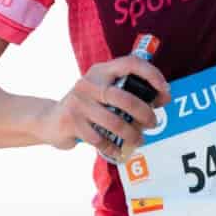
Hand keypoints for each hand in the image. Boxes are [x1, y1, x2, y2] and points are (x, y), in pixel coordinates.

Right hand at [45, 54, 169, 160]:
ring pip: (114, 122)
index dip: (152, 75)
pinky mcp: (71, 121)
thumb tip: (163, 97)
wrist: (50, 119)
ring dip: (132, 134)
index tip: (165, 91)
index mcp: (102, 71)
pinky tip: (119, 152)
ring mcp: (79, 102)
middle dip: (144, 114)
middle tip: (153, 123)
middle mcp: (89, 83)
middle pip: (125, 98)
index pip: (131, 63)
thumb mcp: (104, 92)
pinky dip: (114, 148)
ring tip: (140, 139)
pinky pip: (100, 139)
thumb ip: (130, 92)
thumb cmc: (88, 106)